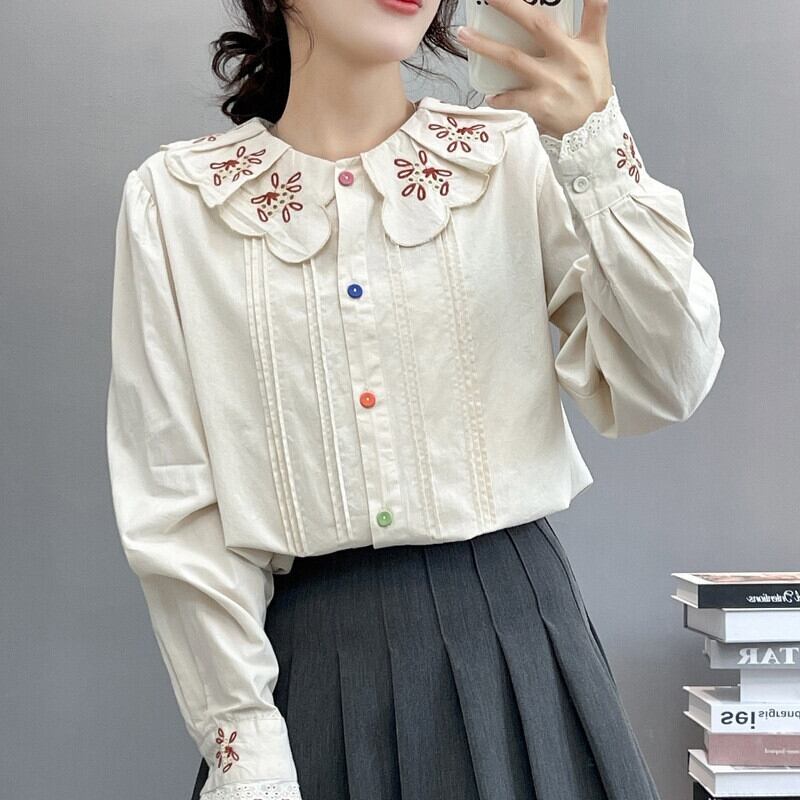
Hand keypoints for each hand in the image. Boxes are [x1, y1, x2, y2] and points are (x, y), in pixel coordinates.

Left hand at [456, 0, 613, 139]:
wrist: (592, 131)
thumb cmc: (591, 89)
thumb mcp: (598, 51)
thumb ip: (593, 20)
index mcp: (585, 44)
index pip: (594, 9)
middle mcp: (570, 60)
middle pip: (538, 25)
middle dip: (510, 7)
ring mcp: (553, 83)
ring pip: (513, 58)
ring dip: (486, 46)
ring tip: (464, 34)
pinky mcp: (541, 105)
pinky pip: (512, 98)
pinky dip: (499, 97)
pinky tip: (491, 96)